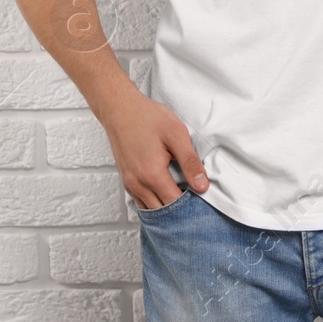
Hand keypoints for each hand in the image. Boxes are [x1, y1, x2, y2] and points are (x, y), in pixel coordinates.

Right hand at [99, 88, 209, 209]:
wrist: (120, 109)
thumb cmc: (147, 118)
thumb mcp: (176, 134)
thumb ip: (190, 162)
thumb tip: (202, 186)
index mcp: (152, 175)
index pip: (175, 204)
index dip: (191, 205)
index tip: (202, 200)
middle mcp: (138, 184)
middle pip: (162, 212)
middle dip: (179, 210)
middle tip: (195, 201)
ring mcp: (129, 184)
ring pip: (150, 209)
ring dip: (166, 207)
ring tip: (181, 196)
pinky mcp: (126, 180)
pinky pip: (141, 201)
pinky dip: (154, 202)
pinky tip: (165, 193)